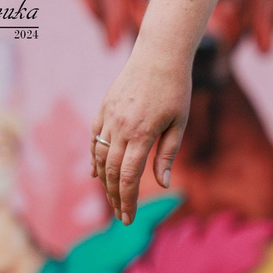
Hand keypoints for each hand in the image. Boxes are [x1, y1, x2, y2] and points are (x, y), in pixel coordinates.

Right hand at [89, 47, 190, 224]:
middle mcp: (120, 127)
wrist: (159, 54)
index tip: (128, 218)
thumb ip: (167, 154)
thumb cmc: (176, 89)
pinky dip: (94, 158)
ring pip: (99, 157)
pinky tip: (97, 173)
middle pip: (110, 172)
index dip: (127, 200)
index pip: (128, 177)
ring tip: (112, 199)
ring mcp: (108, 117)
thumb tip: (163, 184)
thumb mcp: (179, 123)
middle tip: (122, 216)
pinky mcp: (103, 108)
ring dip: (104, 182)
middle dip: (115, 197)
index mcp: (141, 134)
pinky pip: (94, 139)